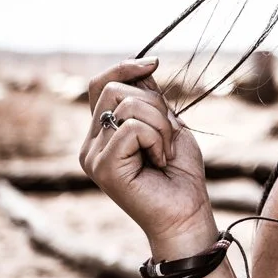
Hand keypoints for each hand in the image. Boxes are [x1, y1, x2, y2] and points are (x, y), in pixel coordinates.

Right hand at [78, 57, 211, 241]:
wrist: (187, 213)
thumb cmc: (180, 174)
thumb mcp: (168, 126)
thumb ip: (150, 100)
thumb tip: (144, 65)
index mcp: (102, 133)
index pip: (100, 85)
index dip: (125, 68)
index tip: (154, 63)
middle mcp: (90, 144)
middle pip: (114, 90)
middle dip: (154, 104)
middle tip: (169, 135)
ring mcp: (92, 156)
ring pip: (127, 107)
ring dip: (160, 125)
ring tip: (165, 152)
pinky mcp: (103, 167)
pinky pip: (132, 128)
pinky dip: (157, 139)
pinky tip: (160, 161)